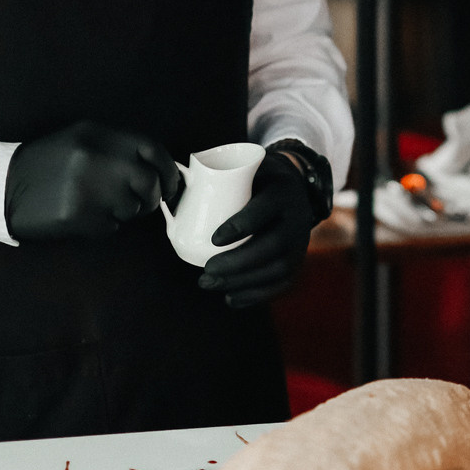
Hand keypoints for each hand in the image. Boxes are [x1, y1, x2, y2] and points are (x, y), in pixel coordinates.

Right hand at [4, 123, 174, 241]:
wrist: (1, 188)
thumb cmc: (44, 165)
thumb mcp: (78, 140)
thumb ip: (116, 148)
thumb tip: (158, 167)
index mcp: (97, 134)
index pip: (151, 149)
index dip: (168, 168)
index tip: (171, 182)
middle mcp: (96, 158)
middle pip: (149, 182)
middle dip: (153, 197)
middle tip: (145, 202)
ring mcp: (88, 188)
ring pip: (133, 207)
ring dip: (127, 212)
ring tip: (103, 206)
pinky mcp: (79, 217)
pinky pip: (111, 226)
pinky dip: (106, 225)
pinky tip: (85, 217)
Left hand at [199, 149, 322, 310]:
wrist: (293, 187)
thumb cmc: (256, 179)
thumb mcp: (242, 170)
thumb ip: (211, 180)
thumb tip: (168, 196)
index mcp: (282, 190)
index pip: (265, 209)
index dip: (241, 226)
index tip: (213, 239)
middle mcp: (297, 217)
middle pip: (272, 245)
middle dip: (237, 263)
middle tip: (206, 270)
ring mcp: (301, 241)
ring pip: (279, 268)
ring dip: (242, 282)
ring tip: (210, 283)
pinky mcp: (299, 260)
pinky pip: (283, 283)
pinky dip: (256, 295)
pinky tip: (230, 298)